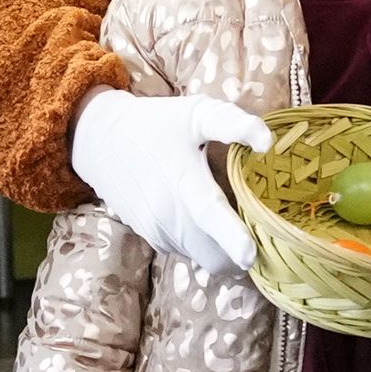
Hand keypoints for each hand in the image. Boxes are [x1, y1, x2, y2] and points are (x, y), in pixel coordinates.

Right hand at [71, 87, 268, 271]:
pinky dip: (203, 244)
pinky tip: (203, 216)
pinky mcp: (152, 239)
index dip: (231, 237)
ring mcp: (158, 231)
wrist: (102, 142)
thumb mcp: (195, 113)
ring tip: (232, 218)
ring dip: (222, 249)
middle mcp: (168, 214)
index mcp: (183, 180)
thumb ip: (232, 123)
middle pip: (215, 257)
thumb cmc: (157, 124)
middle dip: (241, 255)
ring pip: (204, 258)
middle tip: (262, 234)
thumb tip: (268, 141)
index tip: (250, 257)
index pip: (208, 214)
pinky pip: (188, 252)